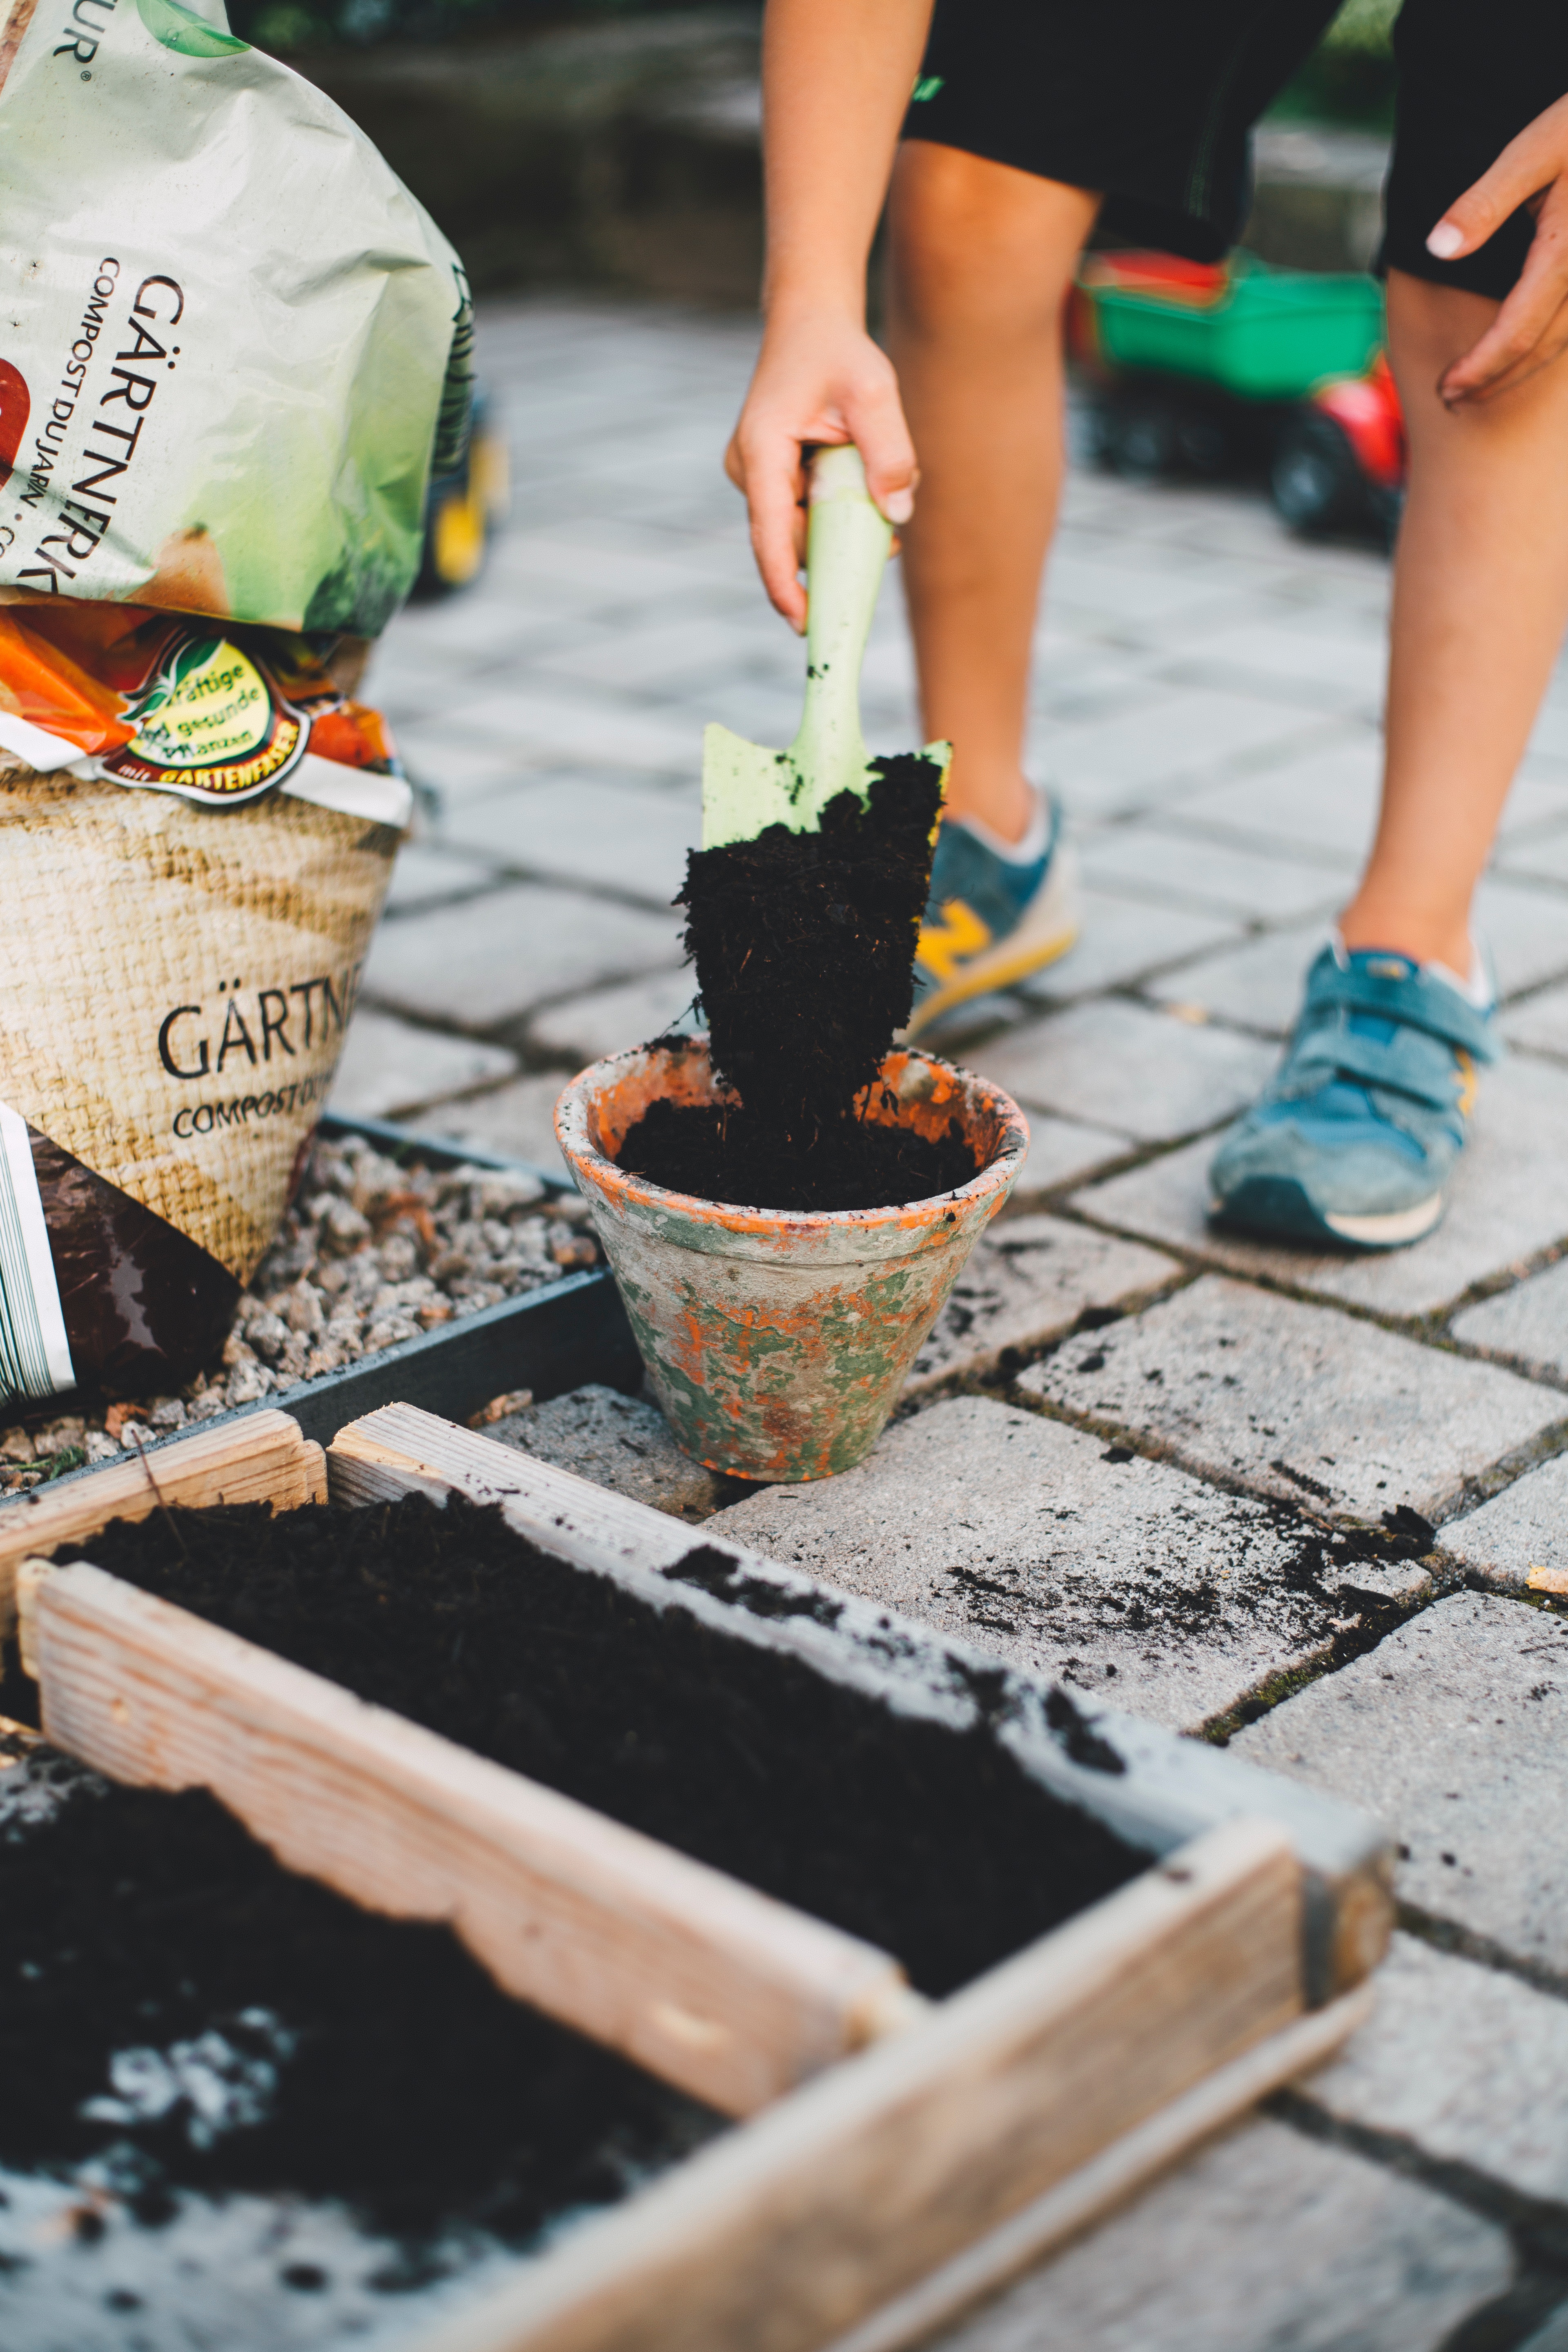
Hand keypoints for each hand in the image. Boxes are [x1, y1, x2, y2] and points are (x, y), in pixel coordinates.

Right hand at [724, 307, 917, 629]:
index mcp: (761, 452)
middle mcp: (749, 470)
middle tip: (886, 545)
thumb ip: (889, 452)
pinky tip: (862, 487)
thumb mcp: (875, 392)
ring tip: (880, 503)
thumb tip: (898, 514)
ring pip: (801, 528)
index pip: (769, 535)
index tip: (805, 625)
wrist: (811, 322)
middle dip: (834, 551)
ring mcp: (757, 476)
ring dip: (840, 527)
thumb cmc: (839, 351)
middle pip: (790, 539)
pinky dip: (835, 511)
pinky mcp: (772, 477)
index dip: (786, 586)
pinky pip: (804, 512)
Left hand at [1427, 92, 1567, 404]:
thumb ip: (1484, 202)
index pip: (1516, 333)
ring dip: (1519, 370)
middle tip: (1451, 400)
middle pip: (1539, 348)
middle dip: (1493, 381)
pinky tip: (1523, 348)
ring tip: (1478, 386)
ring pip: (1563, 342)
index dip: (1480, 369)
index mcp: (1564, 254)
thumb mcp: (1532, 151)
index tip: (1445, 389)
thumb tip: (1436, 248)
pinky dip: (1547, 343)